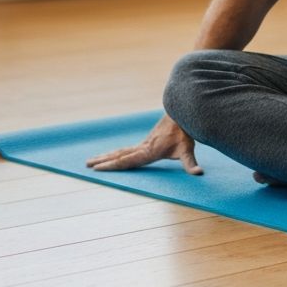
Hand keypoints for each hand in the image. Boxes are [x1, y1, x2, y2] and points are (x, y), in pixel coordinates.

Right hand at [86, 114, 202, 174]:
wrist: (182, 114)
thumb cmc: (184, 133)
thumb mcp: (187, 150)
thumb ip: (191, 163)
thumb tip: (199, 173)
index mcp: (148, 151)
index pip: (126, 161)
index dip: (112, 165)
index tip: (97, 168)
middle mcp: (143, 147)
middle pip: (119, 155)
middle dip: (103, 161)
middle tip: (87, 164)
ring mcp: (143, 144)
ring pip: (121, 151)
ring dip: (107, 156)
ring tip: (91, 160)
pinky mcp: (147, 142)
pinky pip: (127, 149)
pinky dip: (117, 153)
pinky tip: (113, 155)